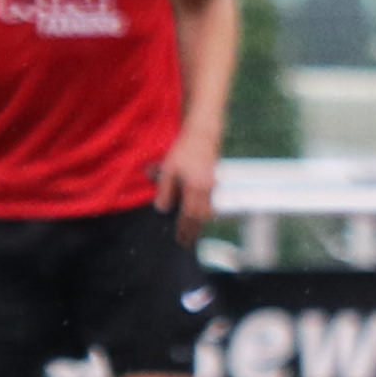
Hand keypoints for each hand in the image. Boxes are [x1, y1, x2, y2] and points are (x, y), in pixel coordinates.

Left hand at [154, 127, 221, 242]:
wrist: (203, 134)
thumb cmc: (184, 150)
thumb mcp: (169, 169)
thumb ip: (165, 190)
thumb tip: (162, 209)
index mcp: (196, 188)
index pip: (190, 215)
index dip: (184, 229)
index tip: (180, 239)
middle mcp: (207, 190)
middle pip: (201, 217)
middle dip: (194, 230)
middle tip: (187, 242)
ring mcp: (213, 186)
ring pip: (208, 210)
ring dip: (199, 222)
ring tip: (192, 232)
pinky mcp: (214, 181)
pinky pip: (210, 202)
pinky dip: (203, 211)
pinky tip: (198, 213)